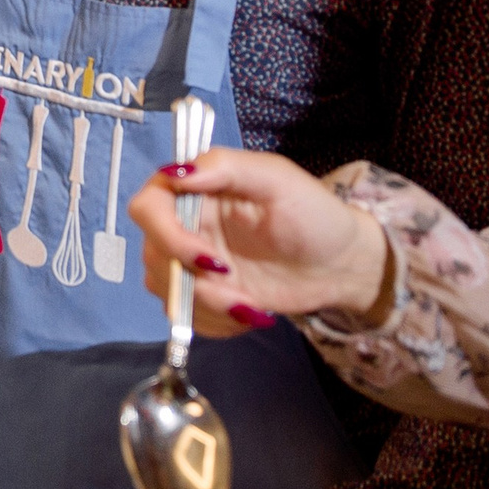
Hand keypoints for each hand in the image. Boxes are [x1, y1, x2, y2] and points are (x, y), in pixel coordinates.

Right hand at [128, 148, 390, 338]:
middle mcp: (183, 226)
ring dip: (207, 306)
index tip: (208, 258)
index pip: (148, 208)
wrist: (340, 264)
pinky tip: (249, 313)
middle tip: (238, 292)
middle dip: (193, 282)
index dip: (166, 236)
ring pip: (167, 291)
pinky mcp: (203, 295)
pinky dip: (215, 323)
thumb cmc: (313, 214)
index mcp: (193, 192)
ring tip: (252, 308)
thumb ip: (226, 166)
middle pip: (153, 255)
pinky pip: (186, 316)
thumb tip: (176, 173)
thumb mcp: (277, 179)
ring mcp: (190, 264)